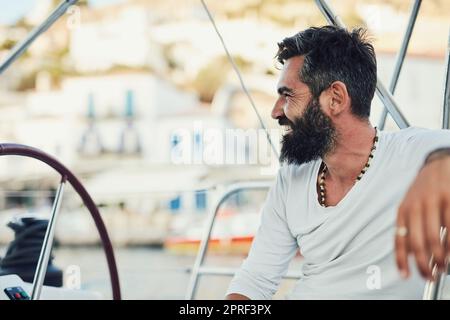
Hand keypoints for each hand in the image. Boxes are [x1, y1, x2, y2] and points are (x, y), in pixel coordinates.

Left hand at [395, 156, 449, 279]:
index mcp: (404, 210)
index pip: (399, 238)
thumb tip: (411, 253)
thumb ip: (410, 226)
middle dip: (424, 263)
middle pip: (417, 242)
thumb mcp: (411, 205)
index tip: (406, 274)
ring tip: (444, 267)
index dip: (401, 259)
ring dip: (440, 257)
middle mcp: (415, 206)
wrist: (439, 163)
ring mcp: (433, 202)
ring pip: (435, 237)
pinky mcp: (449, 198)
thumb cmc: (425, 189)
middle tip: (430, 275)